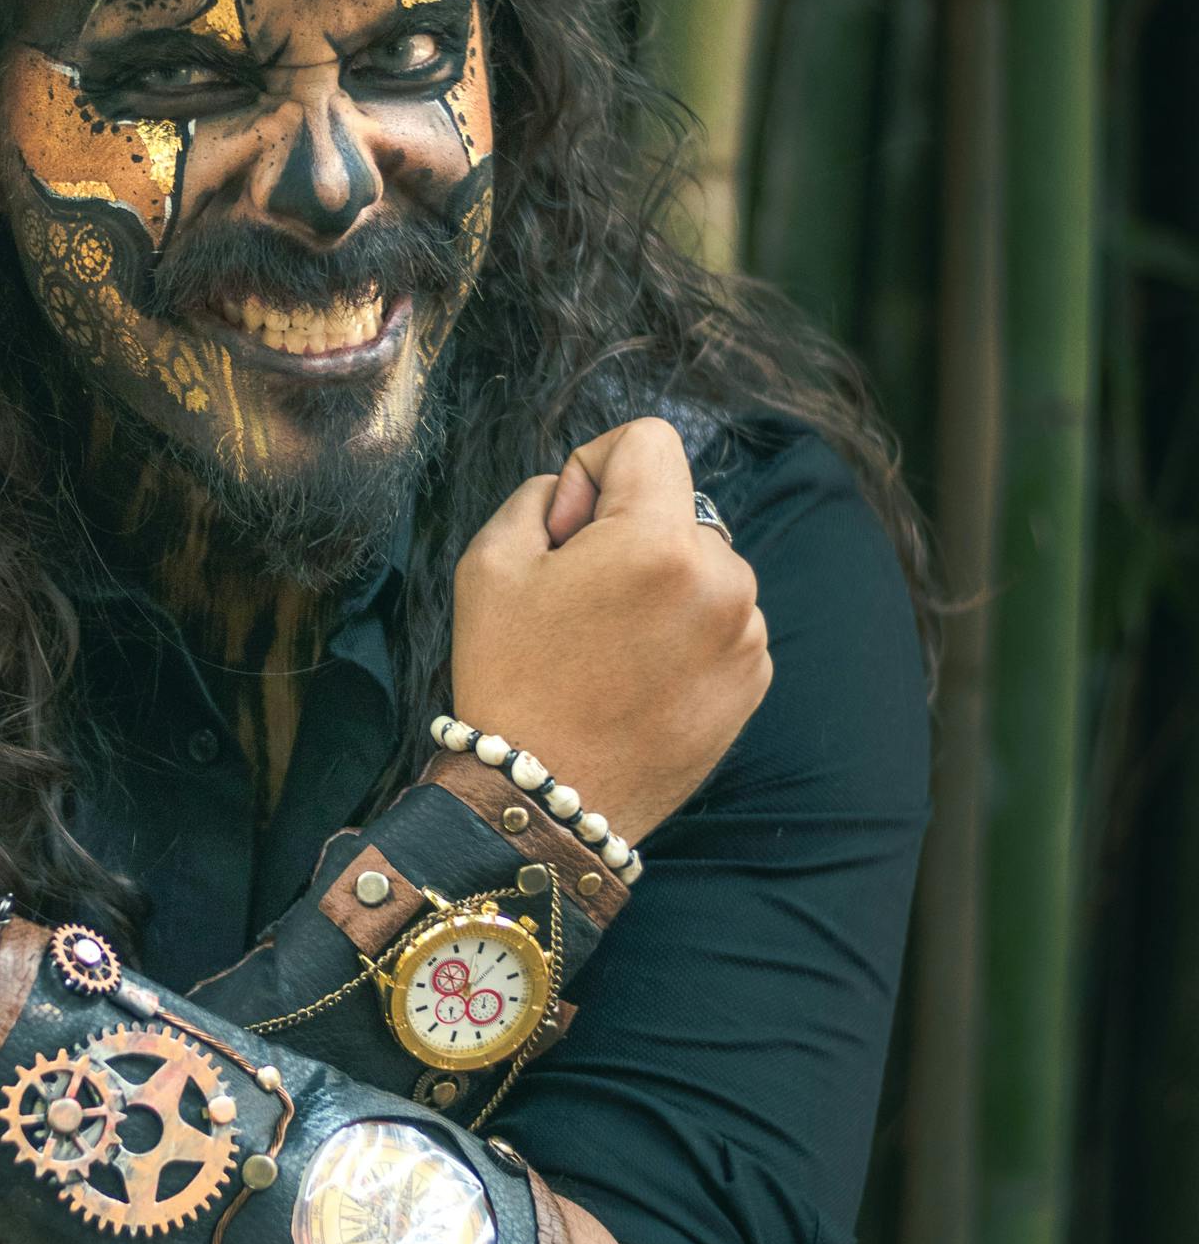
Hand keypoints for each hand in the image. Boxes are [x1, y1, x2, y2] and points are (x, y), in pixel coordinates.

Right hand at [451, 418, 769, 843]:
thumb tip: (582, 494)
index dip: (593, 469)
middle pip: (675, 507)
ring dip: (660, 584)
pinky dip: (684, 632)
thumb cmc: (510, 681)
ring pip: (701, 565)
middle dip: (627, 534)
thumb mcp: (489, 563)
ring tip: (607, 649)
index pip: (649, 439)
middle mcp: (722, 580)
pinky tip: (636, 678)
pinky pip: (721, 619)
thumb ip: (539, 497)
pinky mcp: (754, 679)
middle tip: (577, 602)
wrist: (544, 804)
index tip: (565, 534)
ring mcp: (747, 634)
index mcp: (657, 540)